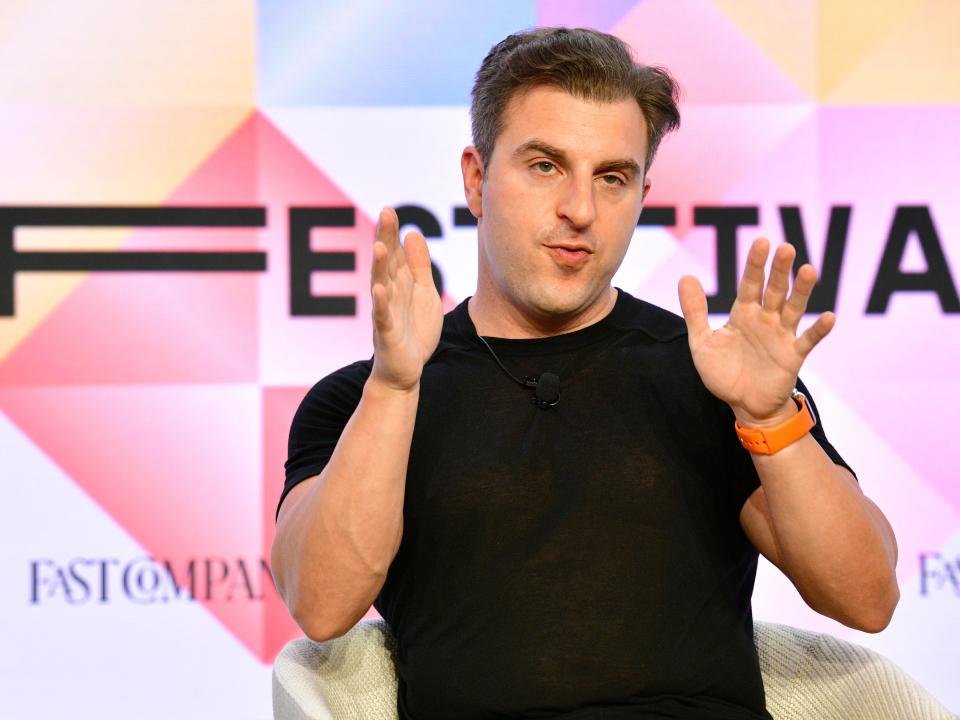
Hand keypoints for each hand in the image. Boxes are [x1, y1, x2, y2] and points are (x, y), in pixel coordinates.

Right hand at [370, 207, 442, 391]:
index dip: (392, 233)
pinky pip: (383, 317)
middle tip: (386, 213)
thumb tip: (412, 232)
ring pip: (381, 286)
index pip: (394, 253)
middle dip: (385, 239)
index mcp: (399, 283)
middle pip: (386, 263)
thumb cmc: (414, 330)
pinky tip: (379, 290)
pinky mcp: (388, 334)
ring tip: (380, 246)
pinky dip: (381, 304)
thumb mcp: (423, 292)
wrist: (406, 370)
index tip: (389, 209)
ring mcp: (386, 313)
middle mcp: (389, 294)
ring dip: (379, 267)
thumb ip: (418, 264)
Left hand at [678, 239, 834, 426]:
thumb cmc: (724, 372)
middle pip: (775, 290)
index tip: (762, 241)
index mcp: (743, 313)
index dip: (755, 264)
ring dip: (802, 291)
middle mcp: (765, 319)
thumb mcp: (702, 342)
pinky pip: (808, 340)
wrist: (742, 405)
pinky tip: (829, 317)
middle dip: (780, 270)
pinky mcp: (793, 356)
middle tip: (786, 248)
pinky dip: (818, 330)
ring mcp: (781, 336)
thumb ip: (695, 311)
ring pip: (794, 308)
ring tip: (809, 270)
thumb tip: (686, 276)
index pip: (750, 283)